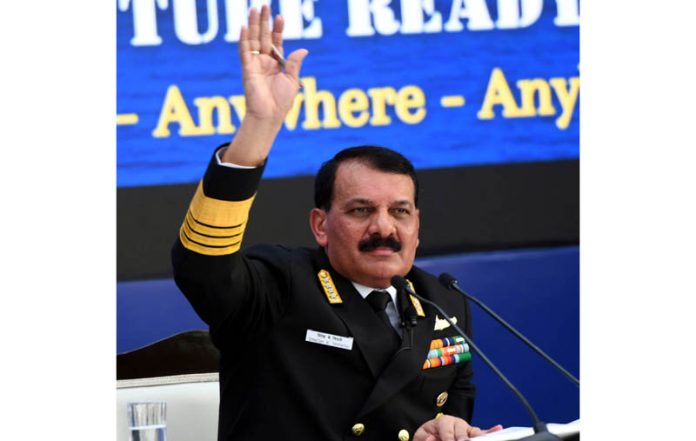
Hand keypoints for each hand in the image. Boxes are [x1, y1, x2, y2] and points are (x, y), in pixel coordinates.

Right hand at [223, 5, 308, 165]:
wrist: (270, 114)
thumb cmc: (282, 101)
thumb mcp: (292, 80)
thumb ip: (294, 63)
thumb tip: (303, 49)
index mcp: (276, 64)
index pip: (276, 42)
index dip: (278, 29)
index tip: (280, 16)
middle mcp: (265, 62)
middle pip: (264, 36)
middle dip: (264, 21)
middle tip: (264, 4)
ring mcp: (255, 64)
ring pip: (254, 40)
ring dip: (254, 24)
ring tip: (254, 9)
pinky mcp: (247, 69)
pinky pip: (245, 51)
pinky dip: (244, 39)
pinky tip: (244, 27)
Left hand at [414, 414, 502, 440]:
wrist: (429, 435)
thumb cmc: (427, 436)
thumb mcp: (421, 437)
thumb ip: (425, 438)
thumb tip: (432, 439)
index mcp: (443, 421)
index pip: (448, 431)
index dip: (450, 439)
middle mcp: (456, 422)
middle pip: (462, 432)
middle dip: (463, 440)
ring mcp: (465, 428)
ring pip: (474, 432)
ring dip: (479, 436)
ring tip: (487, 438)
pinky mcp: (472, 433)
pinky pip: (482, 433)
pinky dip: (490, 432)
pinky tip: (498, 429)